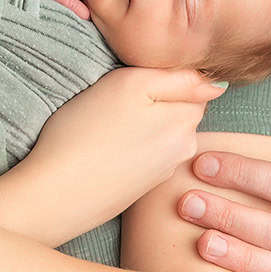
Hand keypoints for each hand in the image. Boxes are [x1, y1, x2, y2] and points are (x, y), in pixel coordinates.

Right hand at [26, 66, 228, 224]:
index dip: (162, 78)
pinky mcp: (139, 187)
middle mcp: (182, 151)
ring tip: (106, 127)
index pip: (192, 86)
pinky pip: (142, 155)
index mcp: (186, 124)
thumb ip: (180, 79)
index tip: (134, 82)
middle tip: (115, 103)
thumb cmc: (86, 133)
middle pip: (177, 110)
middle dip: (154, 103)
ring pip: (158, 132)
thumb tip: (216, 83)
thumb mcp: (132, 84)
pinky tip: (104, 149)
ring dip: (140, 125)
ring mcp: (161, 173)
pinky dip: (127, 148)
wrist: (54, 194)